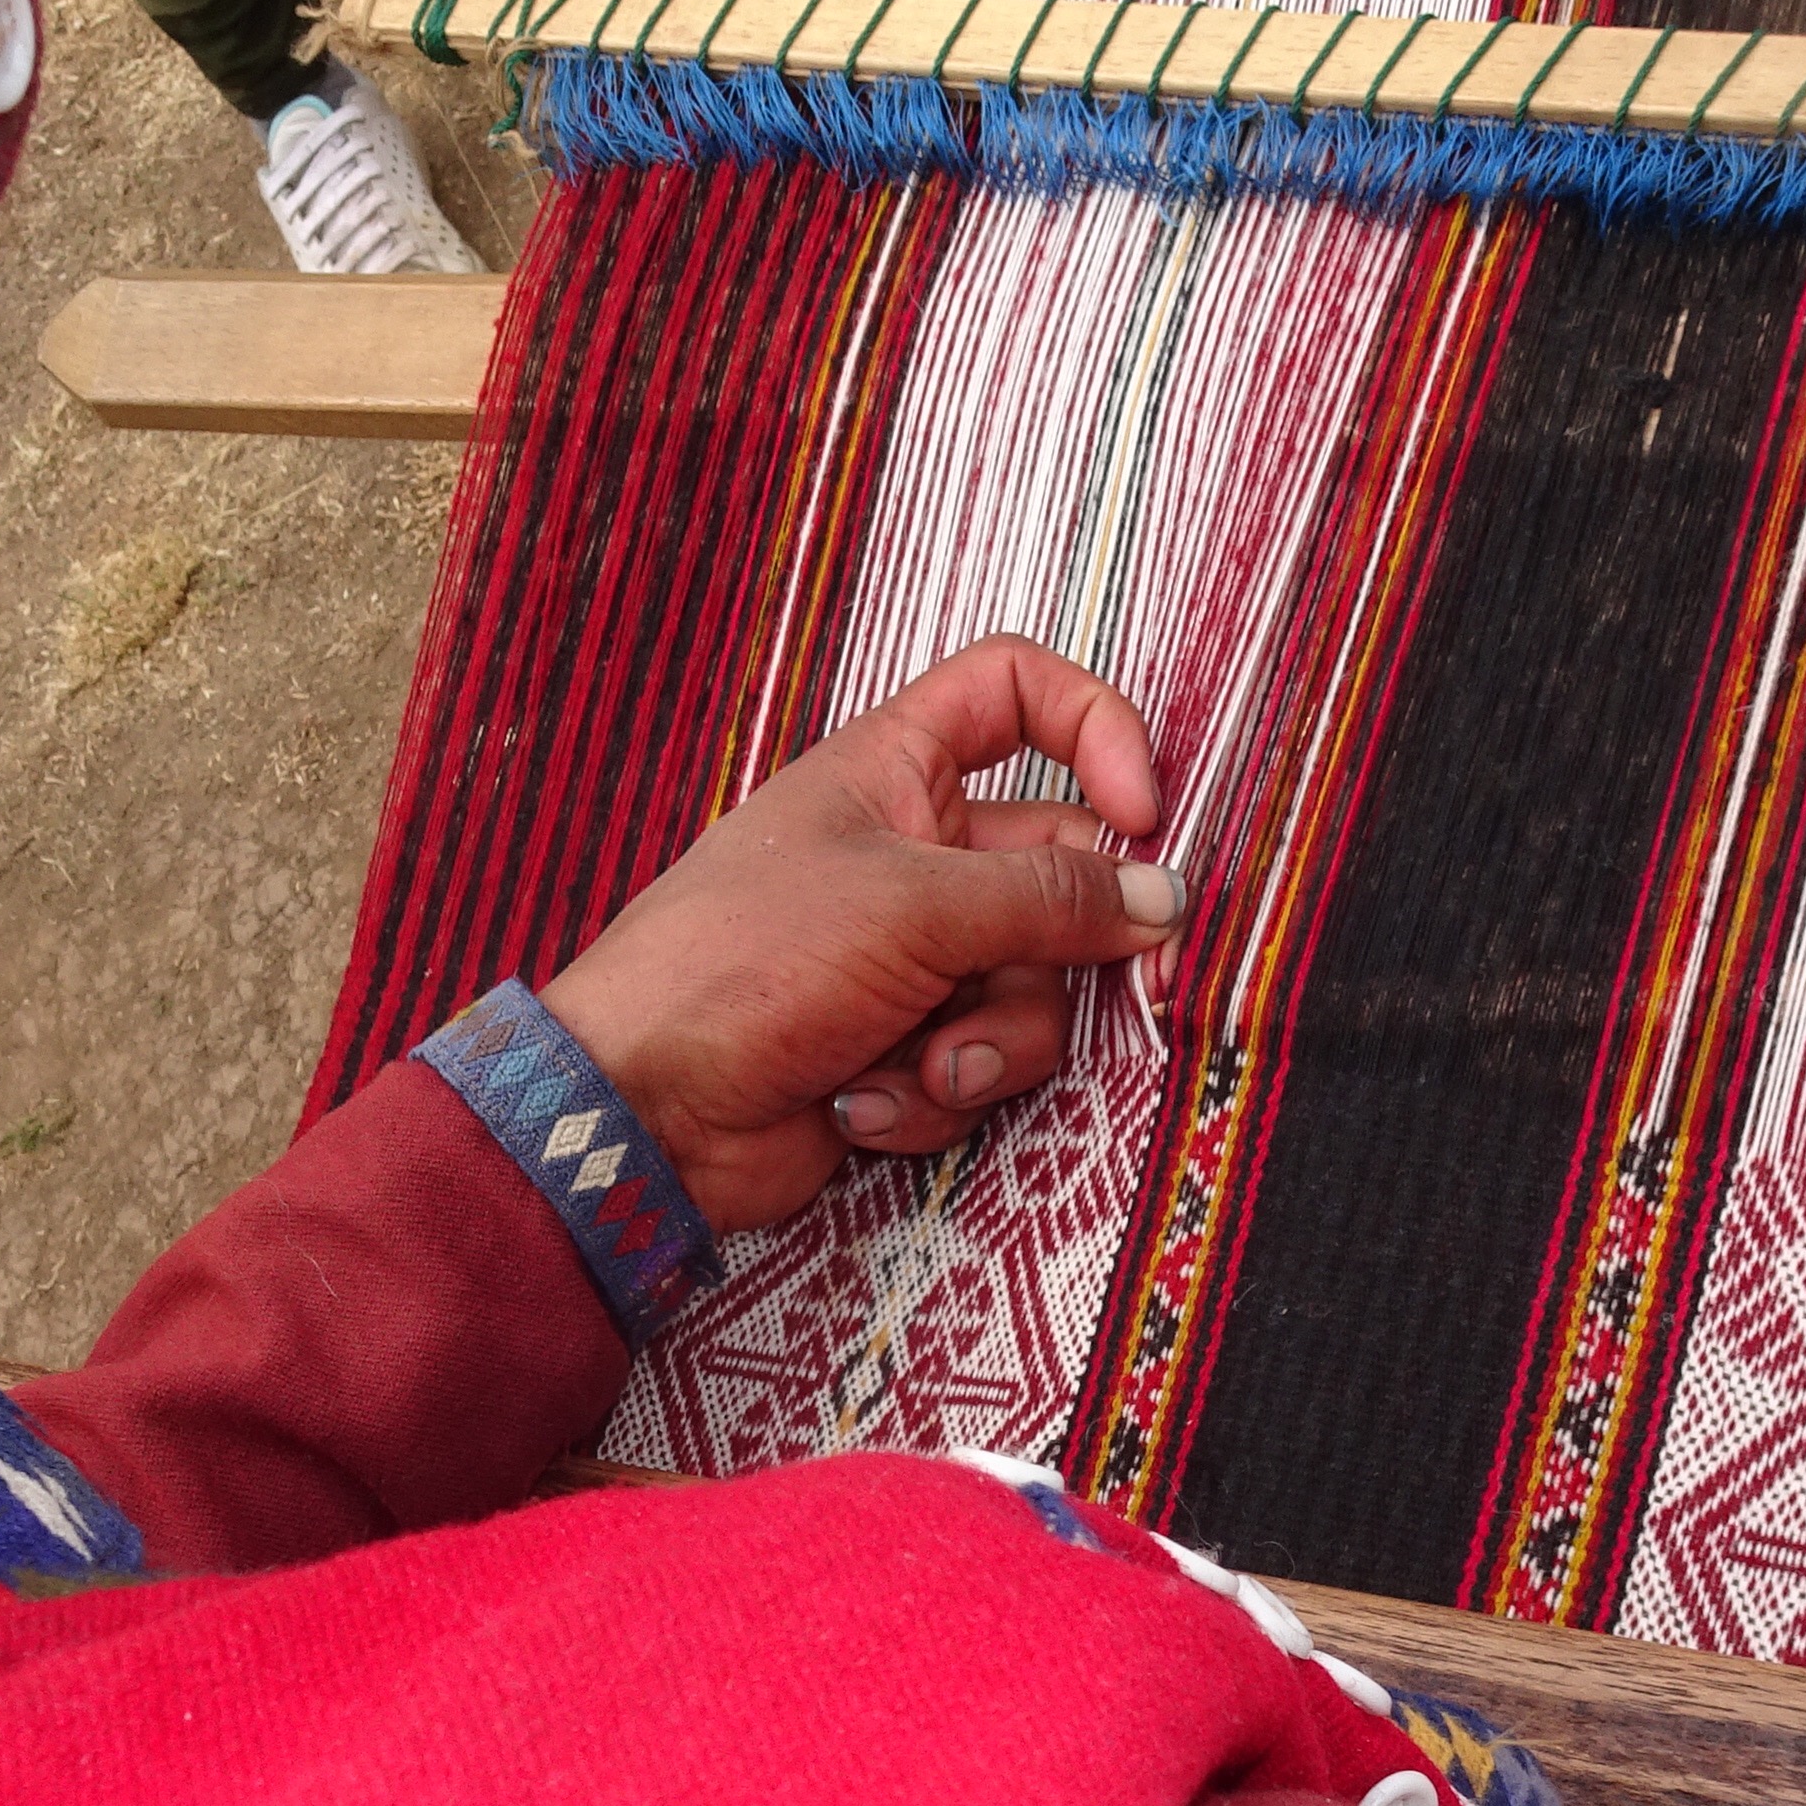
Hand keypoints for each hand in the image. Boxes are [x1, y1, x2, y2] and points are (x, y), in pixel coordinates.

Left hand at [543, 635, 1187, 1234]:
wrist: (644, 1111)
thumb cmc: (745, 963)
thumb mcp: (915, 904)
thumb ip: (1051, 898)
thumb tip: (1162, 900)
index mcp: (896, 771)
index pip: (1014, 695)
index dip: (1095, 732)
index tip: (1144, 811)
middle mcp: (911, 855)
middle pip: (1057, 873)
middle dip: (1069, 946)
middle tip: (1129, 982)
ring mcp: (910, 959)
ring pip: (1031, 989)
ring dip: (988, 1041)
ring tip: (922, 1064)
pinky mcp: (903, 1050)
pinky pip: (979, 1062)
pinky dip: (933, 1094)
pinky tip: (861, 1104)